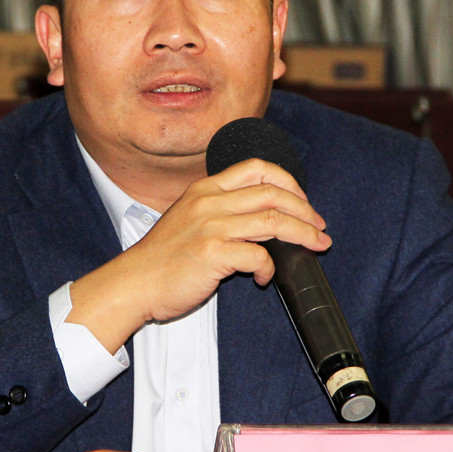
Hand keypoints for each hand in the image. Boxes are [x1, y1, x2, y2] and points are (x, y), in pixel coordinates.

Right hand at [67, 159, 330, 350]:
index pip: (256, 168)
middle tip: (319, 228)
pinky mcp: (212, 253)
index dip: (288, 181)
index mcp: (204, 189)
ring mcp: (210, 226)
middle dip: (305, 210)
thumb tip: (263, 219)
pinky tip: (263, 277)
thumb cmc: (163, 259)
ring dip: (302, 234)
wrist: (133, 283)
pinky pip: (258, 255)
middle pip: (273, 193)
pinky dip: (269, 268)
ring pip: (273, 220)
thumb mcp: (187, 219)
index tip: (302, 201)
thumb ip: (219, 212)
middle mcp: (209, 201)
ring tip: (315, 246)